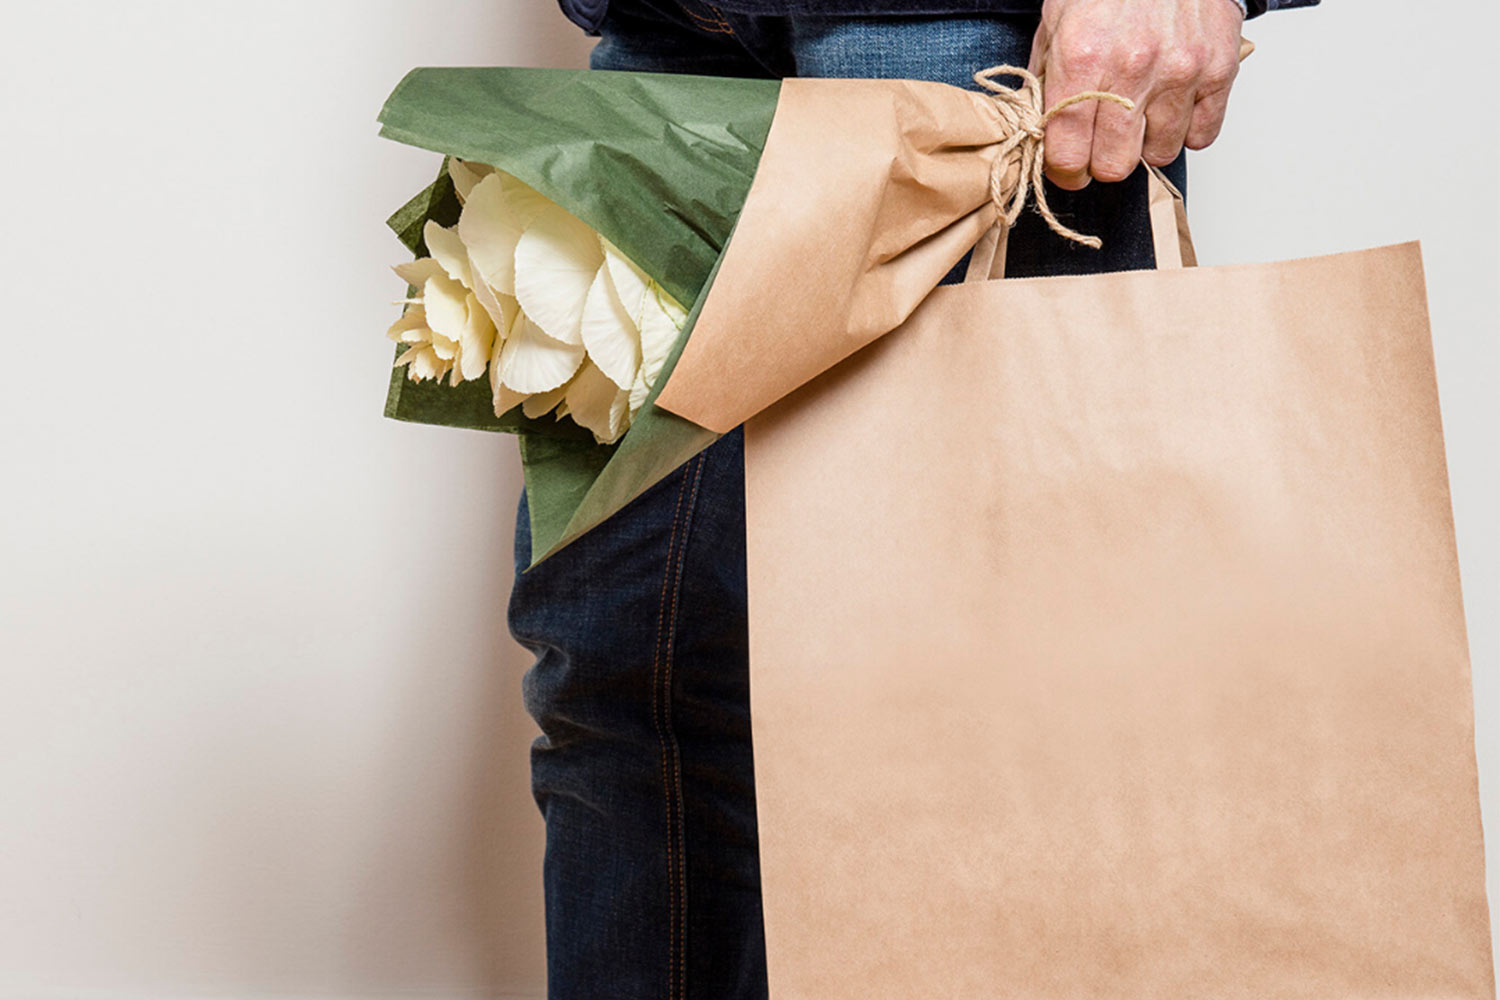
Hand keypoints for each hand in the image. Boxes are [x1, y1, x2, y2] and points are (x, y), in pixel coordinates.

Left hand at [1026, 0, 1245, 189]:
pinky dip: (1186, 130)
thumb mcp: (1056, 23)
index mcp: (1081, 60)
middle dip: (1103, 161)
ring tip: (1139, 114)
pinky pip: (1202, 135)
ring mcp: (1180, 71)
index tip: (1068, 167)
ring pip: (1159, 153)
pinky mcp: (1218, 70)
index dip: (1065, 170)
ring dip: (1146, 143)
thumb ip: (1045, 80)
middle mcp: (1131, 69)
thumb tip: (1040, 132)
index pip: (1068, 152)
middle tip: (1101, 142)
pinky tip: (1171, 107)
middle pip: (1115, 164)